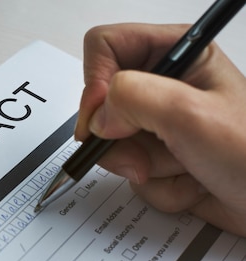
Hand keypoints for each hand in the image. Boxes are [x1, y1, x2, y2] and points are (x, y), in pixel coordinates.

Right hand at [75, 23, 245, 235]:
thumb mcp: (190, 114)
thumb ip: (133, 99)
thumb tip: (98, 117)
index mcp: (177, 54)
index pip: (105, 47)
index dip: (95, 82)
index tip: (103, 119)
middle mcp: (164, 86)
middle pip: (102, 104)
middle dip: (121, 139)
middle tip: (147, 155)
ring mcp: (160, 125)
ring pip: (114, 145)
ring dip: (146, 168)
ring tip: (184, 168)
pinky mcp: (160, 157)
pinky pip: (132, 172)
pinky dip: (158, 187)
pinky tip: (191, 183)